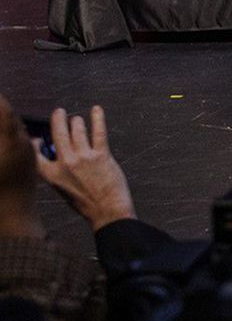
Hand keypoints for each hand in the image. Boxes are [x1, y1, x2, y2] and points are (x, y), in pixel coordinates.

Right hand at [34, 106, 135, 230]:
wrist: (107, 211)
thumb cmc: (86, 203)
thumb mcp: (63, 189)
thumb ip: (59, 172)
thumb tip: (60, 154)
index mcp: (52, 174)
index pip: (36, 153)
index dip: (35, 143)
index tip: (37, 137)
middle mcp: (65, 163)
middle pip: (58, 134)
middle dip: (58, 119)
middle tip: (59, 112)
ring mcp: (83, 157)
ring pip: (77, 130)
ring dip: (77, 122)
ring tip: (78, 119)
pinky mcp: (101, 155)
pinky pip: (98, 132)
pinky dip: (98, 118)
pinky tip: (97, 109)